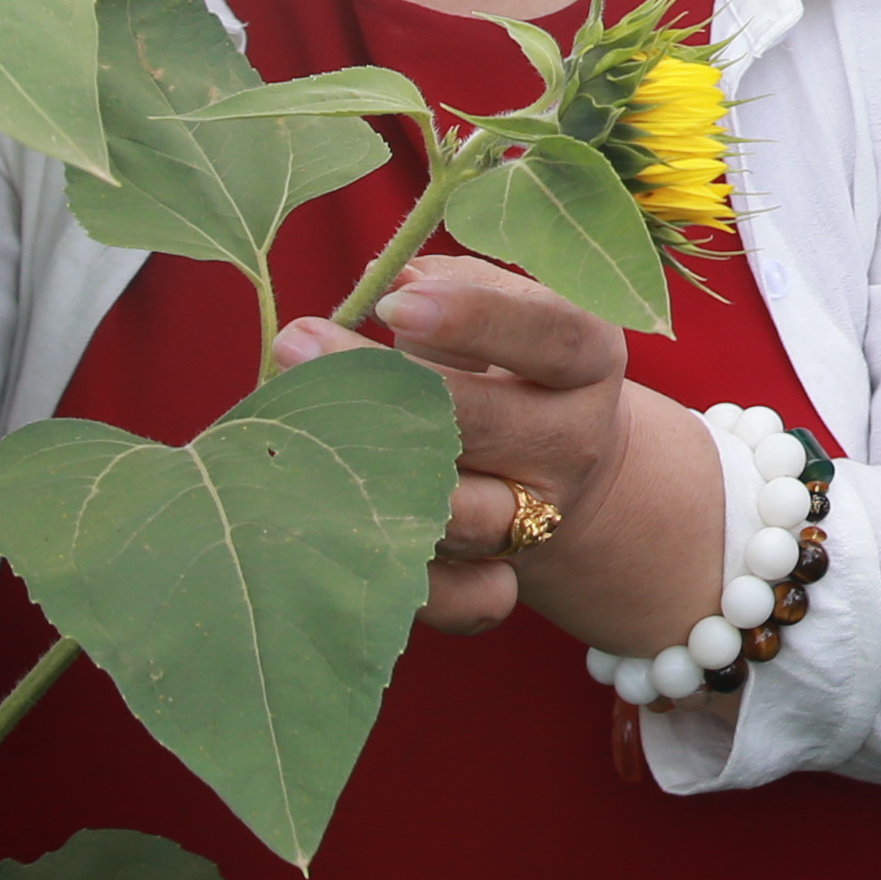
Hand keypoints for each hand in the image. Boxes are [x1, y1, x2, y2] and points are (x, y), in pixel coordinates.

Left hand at [285, 263, 714, 644]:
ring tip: (295, 439)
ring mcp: (539, 519)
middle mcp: (571, 442)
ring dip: (373, 479)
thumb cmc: (507, 358)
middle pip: (486, 422)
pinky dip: (407, 585)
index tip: (396, 302)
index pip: (550, 336)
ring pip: (464, 515)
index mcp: (587, 360)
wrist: (565, 459)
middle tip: (293, 342)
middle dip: (383, 383)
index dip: (477, 318)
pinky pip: (460, 599)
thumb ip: (450, 283)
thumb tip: (385, 280)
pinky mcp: (503, 580)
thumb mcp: (503, 303)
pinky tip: (340, 534)